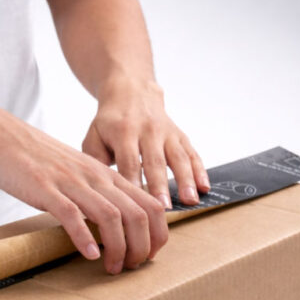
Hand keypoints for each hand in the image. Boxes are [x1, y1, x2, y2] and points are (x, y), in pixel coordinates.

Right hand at [0, 109, 167, 273]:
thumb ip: (94, 193)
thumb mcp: (77, 173)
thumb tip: (108, 223)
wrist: (3, 136)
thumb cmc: (38, 159)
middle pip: (137, 213)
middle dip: (141, 246)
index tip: (148, 255)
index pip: (149, 204)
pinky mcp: (46, 189)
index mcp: (106, 175)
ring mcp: (72, 182)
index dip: (156, 234)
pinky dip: (84, 237)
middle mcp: (96, 177)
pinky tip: (88, 255)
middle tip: (131, 267)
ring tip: (113, 268)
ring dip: (118, 247)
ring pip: (111, 216)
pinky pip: (72, 215)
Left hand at [82, 79, 208, 210]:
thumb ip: (96, 161)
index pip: (129, 161)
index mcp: (123, 131)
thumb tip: (96, 188)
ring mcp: (167, 132)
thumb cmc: (109, 123)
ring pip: (178, 158)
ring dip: (186, 180)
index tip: (135, 204)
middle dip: (160, 186)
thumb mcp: (94, 137)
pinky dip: (200, 170)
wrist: (131, 92)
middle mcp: (148, 130)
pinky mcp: (180, 135)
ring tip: (191, 200)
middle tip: (163, 208)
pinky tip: (205, 187)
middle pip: (155, 162)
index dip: (133, 182)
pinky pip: (192, 153)